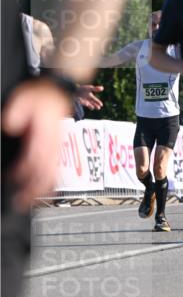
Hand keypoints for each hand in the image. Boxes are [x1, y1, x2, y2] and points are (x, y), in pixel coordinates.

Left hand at [2, 78, 70, 210]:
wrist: (57, 93)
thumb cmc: (41, 97)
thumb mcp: (24, 98)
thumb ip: (17, 112)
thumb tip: (11, 125)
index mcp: (43, 136)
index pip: (34, 159)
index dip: (23, 172)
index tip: (11, 179)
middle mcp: (51, 146)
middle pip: (45, 175)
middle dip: (32, 191)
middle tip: (19, 203)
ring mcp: (55, 149)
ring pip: (51, 176)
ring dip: (40, 191)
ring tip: (28, 201)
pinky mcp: (55, 150)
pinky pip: (55, 171)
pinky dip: (49, 183)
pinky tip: (41, 189)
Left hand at [75, 84, 103, 109]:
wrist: (74, 90)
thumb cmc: (82, 89)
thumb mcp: (90, 88)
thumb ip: (96, 89)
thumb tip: (102, 88)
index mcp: (91, 97)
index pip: (95, 100)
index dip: (98, 102)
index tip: (101, 105)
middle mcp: (88, 100)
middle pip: (93, 104)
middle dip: (96, 106)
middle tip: (99, 108)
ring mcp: (83, 101)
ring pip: (88, 104)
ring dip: (90, 106)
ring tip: (92, 107)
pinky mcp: (79, 101)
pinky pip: (82, 102)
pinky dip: (85, 103)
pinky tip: (87, 103)